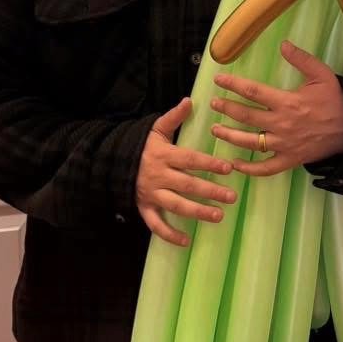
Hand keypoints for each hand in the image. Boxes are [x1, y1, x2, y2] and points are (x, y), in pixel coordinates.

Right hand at [136, 98, 237, 246]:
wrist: (111, 162)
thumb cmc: (141, 146)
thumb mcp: (155, 129)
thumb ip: (174, 117)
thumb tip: (190, 100)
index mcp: (164, 156)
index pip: (190, 160)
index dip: (209, 164)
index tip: (228, 168)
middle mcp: (159, 176)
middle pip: (188, 185)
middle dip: (210, 191)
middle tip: (231, 197)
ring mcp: (151, 194)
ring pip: (176, 205)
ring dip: (197, 212)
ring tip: (218, 216)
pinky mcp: (144, 207)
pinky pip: (156, 224)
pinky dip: (169, 234)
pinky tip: (186, 241)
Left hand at [210, 41, 342, 177]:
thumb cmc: (336, 101)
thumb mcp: (322, 75)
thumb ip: (302, 59)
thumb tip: (283, 44)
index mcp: (287, 102)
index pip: (253, 92)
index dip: (233, 85)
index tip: (218, 80)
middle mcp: (282, 124)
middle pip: (246, 117)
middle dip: (227, 109)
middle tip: (213, 104)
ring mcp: (284, 144)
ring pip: (251, 142)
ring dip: (230, 136)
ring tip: (216, 130)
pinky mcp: (290, 159)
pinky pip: (266, 168)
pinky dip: (250, 168)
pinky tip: (236, 164)